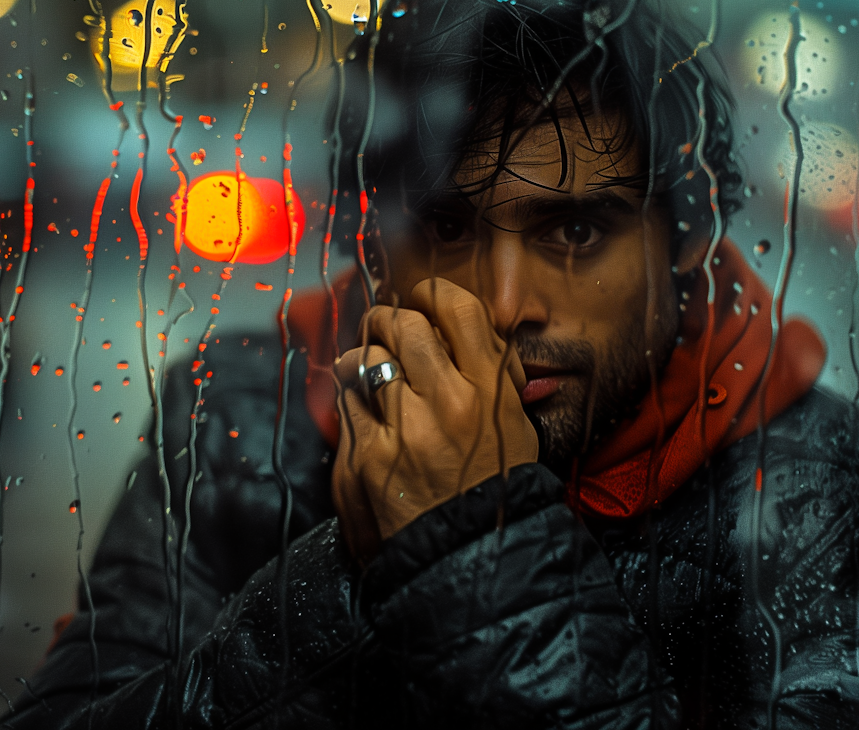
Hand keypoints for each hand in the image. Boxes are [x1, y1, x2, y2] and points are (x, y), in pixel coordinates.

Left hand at [331, 278, 538, 562]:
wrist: (467, 563)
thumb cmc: (493, 491)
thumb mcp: (513, 424)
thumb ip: (488, 371)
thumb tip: (454, 325)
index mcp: (489, 392)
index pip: (456, 308)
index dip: (433, 295)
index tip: (424, 301)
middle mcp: (445, 405)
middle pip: (402, 324)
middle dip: (389, 320)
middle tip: (388, 330)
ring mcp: (399, 433)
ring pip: (363, 360)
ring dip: (366, 362)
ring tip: (376, 379)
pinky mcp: (361, 460)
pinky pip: (346, 408)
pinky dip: (356, 408)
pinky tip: (372, 424)